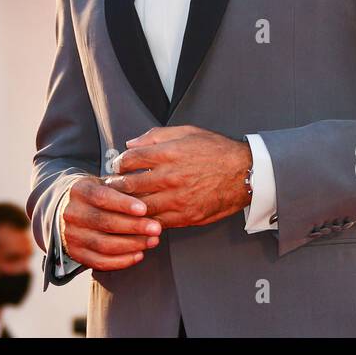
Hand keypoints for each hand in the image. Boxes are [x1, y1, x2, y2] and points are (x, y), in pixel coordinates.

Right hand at [59, 175, 161, 271]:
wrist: (65, 210)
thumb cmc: (94, 196)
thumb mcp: (103, 184)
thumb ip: (122, 189)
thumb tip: (150, 196)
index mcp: (80, 191)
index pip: (102, 197)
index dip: (124, 204)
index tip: (144, 209)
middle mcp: (72, 214)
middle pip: (105, 223)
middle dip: (134, 227)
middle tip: (156, 228)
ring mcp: (72, 236)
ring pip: (104, 245)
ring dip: (132, 245)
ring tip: (152, 241)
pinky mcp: (76, 254)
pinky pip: (100, 262)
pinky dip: (122, 261)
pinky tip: (139, 255)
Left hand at [105, 126, 252, 228]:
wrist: (245, 173)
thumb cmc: (216, 150)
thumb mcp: (187, 132)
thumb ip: (156, 136)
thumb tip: (131, 144)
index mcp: (168, 153)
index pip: (130, 159)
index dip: (119, 163)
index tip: (118, 166)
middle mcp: (170, 177)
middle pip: (130, 185)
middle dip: (116, 186)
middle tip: (110, 188)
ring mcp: (178, 199)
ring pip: (140, 207)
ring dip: (127, 206)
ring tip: (121, 204)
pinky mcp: (186, 216)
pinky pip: (158, 222)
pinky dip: (146, 220)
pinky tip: (141, 217)